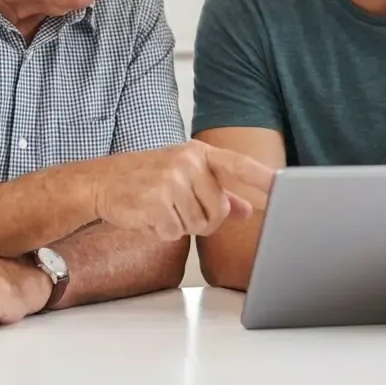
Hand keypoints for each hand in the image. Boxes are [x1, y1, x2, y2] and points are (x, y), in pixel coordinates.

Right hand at [87, 139, 276, 240]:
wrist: (101, 181)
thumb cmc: (145, 178)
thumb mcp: (183, 176)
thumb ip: (219, 192)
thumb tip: (248, 209)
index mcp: (198, 153)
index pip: (238, 166)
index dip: (262, 178)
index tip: (284, 187)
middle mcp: (187, 162)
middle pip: (218, 210)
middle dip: (201, 219)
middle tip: (178, 208)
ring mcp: (170, 179)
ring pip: (198, 225)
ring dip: (180, 225)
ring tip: (161, 208)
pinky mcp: (155, 200)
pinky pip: (175, 232)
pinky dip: (163, 231)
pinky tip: (149, 216)